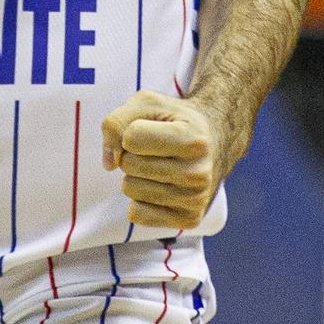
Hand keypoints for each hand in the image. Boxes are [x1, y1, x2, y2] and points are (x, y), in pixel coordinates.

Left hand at [100, 89, 223, 230]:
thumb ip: (117, 122)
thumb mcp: (147, 104)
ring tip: (158, 166)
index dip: (132, 130)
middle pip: (129, 165)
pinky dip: (139, 199)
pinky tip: (159, 186)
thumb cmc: (175, 120)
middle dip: (132, 154)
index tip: (150, 129)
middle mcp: (198, 173)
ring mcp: (195, 199)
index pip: (131, 138)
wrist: (214, 142)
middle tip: (154, 149)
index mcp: (193, 139)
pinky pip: (137, 214)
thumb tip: (109, 163)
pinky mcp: (188, 219)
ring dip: (135, 176)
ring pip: (130, 190)